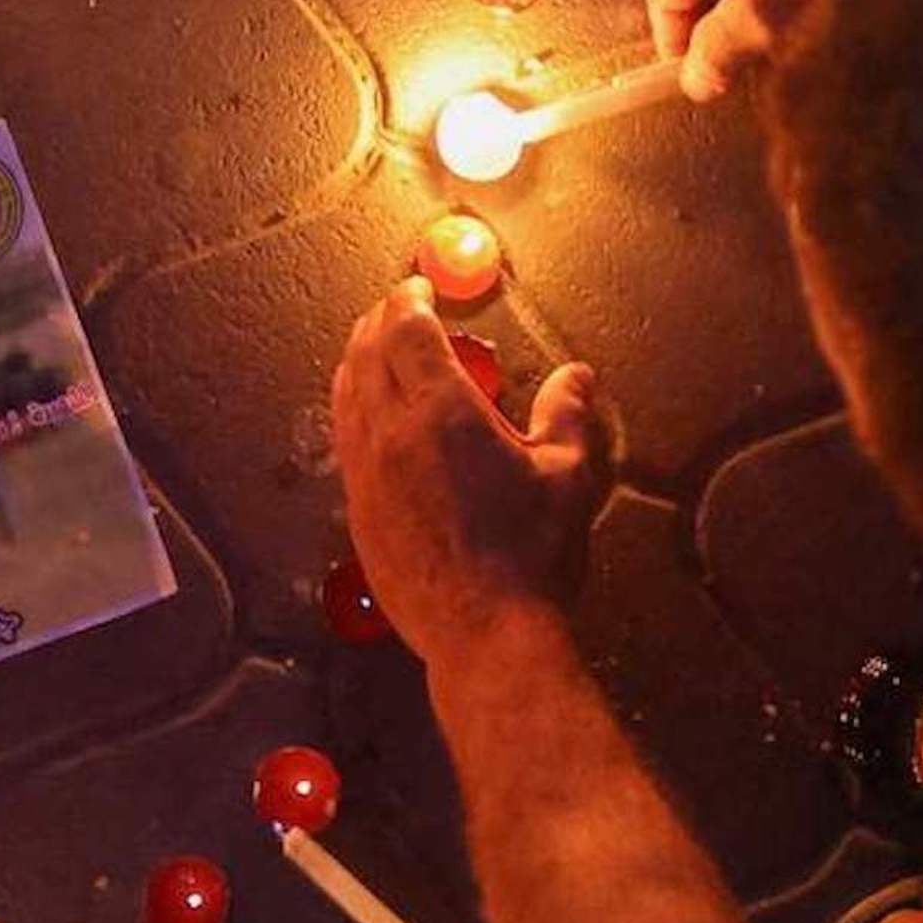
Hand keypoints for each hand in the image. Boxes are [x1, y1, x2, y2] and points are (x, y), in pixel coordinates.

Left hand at [328, 288, 606, 654]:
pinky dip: (351, 407)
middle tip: (396, 308)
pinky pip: (343, 439)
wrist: (484, 634)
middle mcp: (390, 433)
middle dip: (379, 321)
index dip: (409, 299)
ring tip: (374, 348)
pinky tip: (367, 416)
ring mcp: (365, 474)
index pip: (408, 330)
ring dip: (357, 359)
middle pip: (366, 353)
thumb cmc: (531, 555)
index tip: (418, 287)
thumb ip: (569, 416)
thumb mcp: (568, 477)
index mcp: (441, 411)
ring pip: (345, 394)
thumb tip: (578, 377)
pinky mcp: (357, 512)